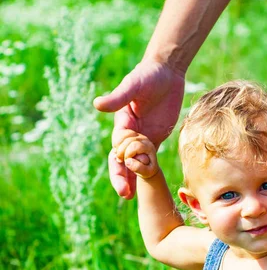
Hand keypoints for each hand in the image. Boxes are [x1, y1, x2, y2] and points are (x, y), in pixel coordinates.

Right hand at [94, 59, 184, 198]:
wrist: (167, 72)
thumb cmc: (148, 75)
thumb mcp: (133, 85)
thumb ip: (118, 97)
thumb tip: (97, 105)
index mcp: (122, 123)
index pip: (118, 148)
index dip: (120, 162)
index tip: (124, 174)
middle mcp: (130, 133)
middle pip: (122, 160)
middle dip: (122, 177)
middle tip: (125, 195)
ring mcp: (143, 137)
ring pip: (135, 163)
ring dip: (133, 180)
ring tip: (132, 198)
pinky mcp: (156, 137)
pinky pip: (150, 158)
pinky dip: (147, 171)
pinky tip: (149, 187)